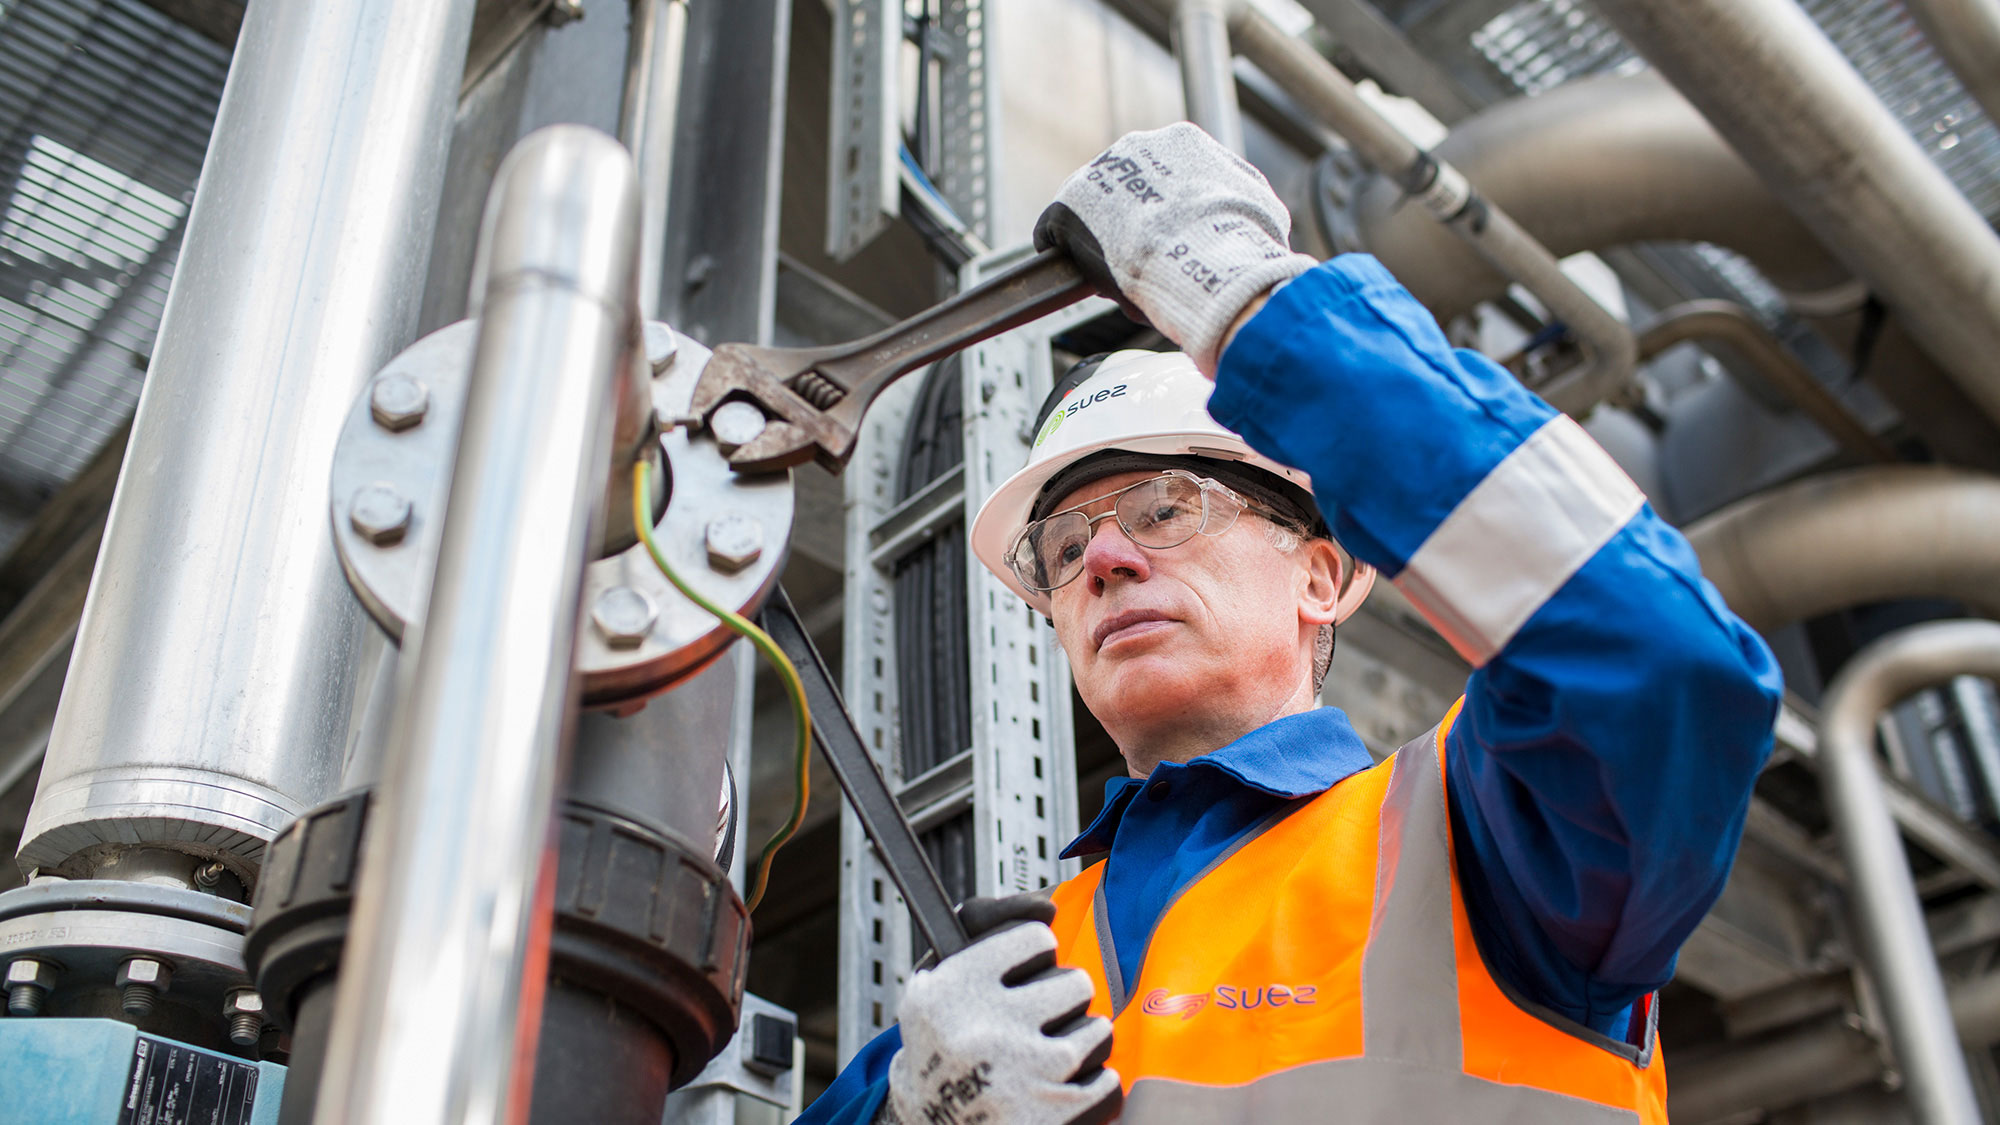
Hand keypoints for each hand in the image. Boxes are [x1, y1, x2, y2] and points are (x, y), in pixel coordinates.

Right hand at [878, 895, 1120, 1124]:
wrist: (929, 1122)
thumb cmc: (940, 1037)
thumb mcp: (937, 969)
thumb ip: (986, 917)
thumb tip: (1046, 907)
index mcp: (955, 988)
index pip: (1036, 937)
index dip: (1034, 952)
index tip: (1023, 967)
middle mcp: (989, 1030)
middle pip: (1075, 983)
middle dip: (1061, 999)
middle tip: (1036, 1017)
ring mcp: (1026, 1076)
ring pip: (1096, 1030)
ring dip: (1078, 1040)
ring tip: (1047, 1053)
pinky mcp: (1054, 1115)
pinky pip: (1107, 1081)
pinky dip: (1091, 1083)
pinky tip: (1060, 1085)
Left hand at [1034, 122, 1315, 373]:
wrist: (1206, 260)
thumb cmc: (1240, 244)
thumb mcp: (1258, 213)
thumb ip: (1243, 210)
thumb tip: (1257, 230)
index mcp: (1185, 142)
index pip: (1164, 175)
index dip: (1163, 213)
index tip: (1165, 239)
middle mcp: (1139, 147)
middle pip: (1125, 188)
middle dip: (1128, 221)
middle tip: (1137, 260)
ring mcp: (1101, 174)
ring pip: (1093, 209)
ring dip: (1095, 236)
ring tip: (1105, 270)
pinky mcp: (1067, 205)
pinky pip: (1055, 228)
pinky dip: (1059, 248)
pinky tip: (1070, 269)